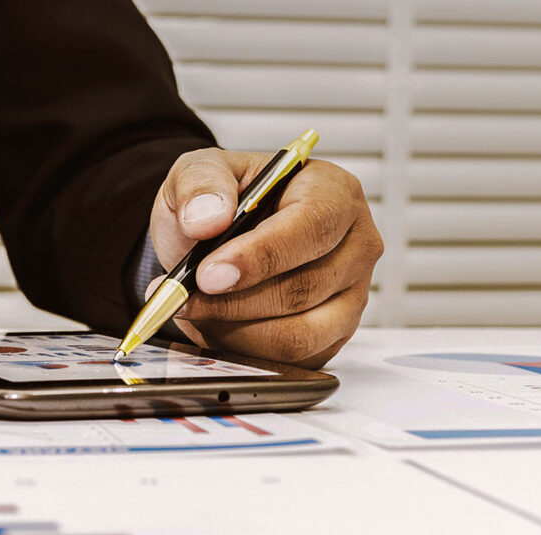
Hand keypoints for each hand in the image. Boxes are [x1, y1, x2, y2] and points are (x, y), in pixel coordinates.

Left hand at [149, 147, 382, 368]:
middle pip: (303, 290)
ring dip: (236, 331)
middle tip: (184, 299)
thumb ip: (201, 184)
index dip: (259, 257)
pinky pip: (293, 360)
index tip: (209, 274)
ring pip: (299, 335)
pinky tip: (216, 326)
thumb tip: (208, 218)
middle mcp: (356, 245)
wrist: (224, 233)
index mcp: (334, 193)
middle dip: (234, 302)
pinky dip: (245, 350)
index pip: (310, 229)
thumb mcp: (201, 169)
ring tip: (196, 310)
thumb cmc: (227, 200)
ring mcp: (352, 295)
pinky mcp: (336, 335)